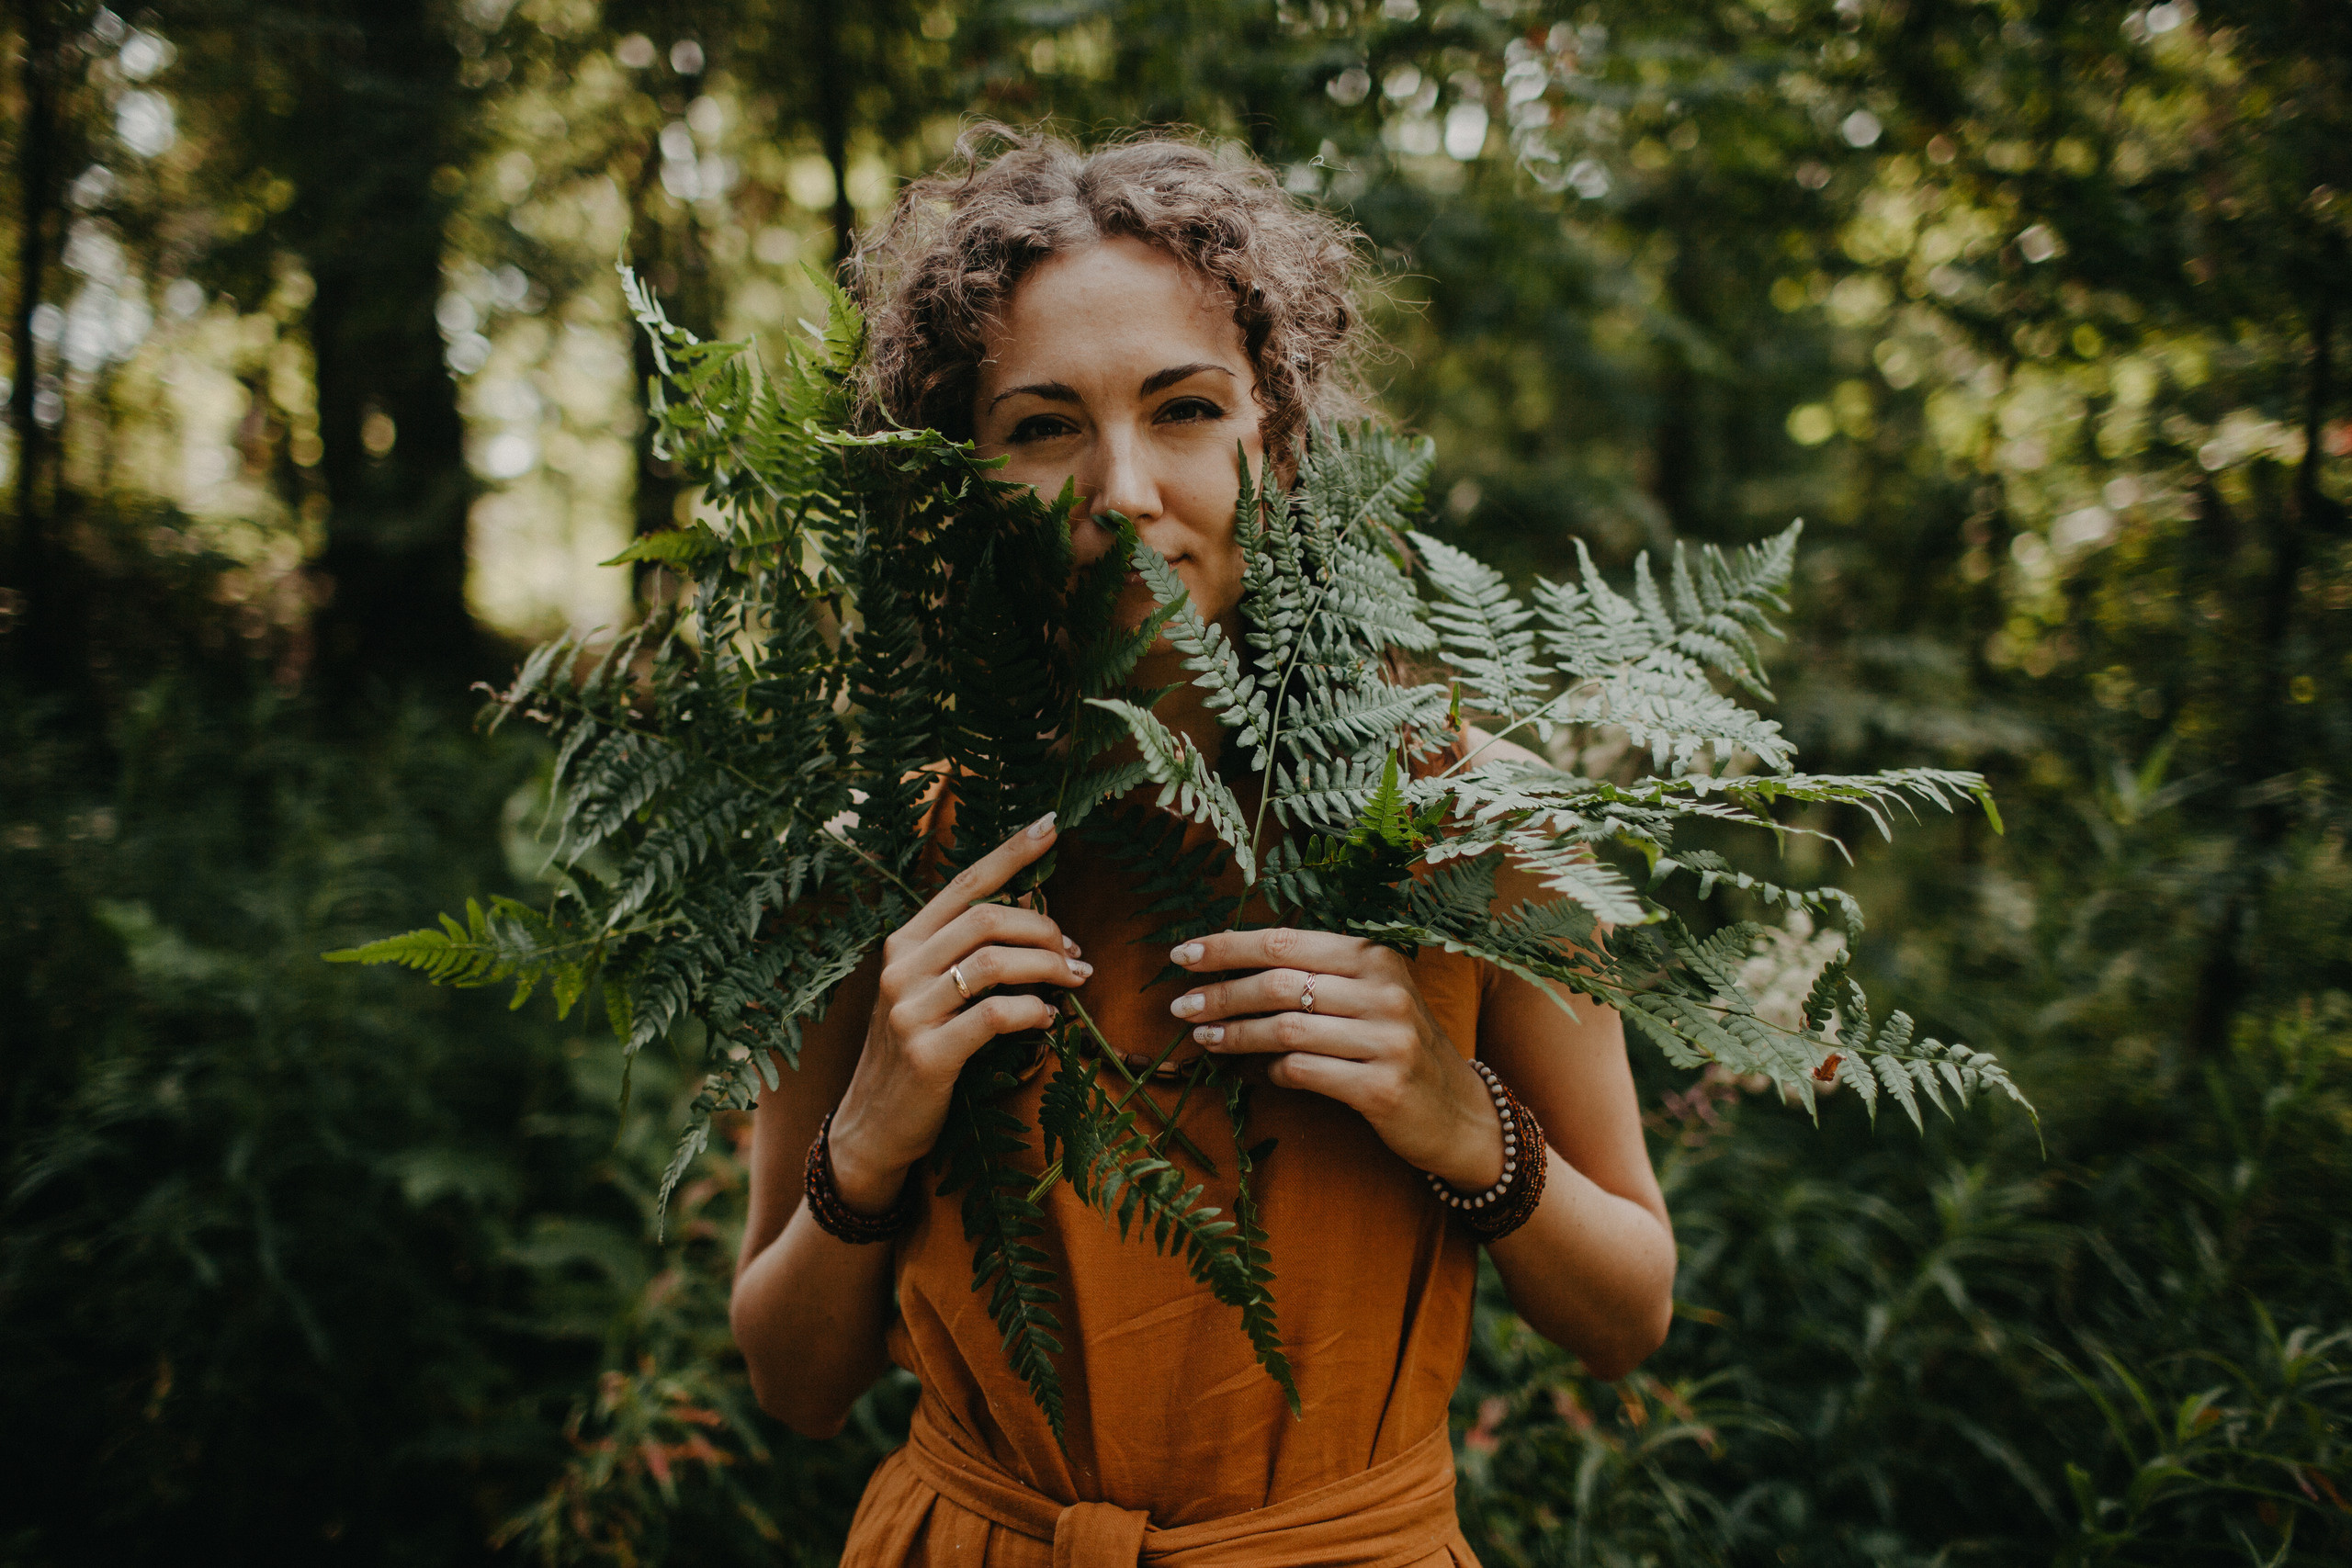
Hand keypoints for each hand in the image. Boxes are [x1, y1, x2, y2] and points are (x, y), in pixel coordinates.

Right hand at [826, 813, 1091, 1215]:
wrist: (868, 1127)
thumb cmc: (913, 1053)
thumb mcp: (928, 993)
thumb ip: (965, 954)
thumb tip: (1035, 917)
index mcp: (903, 942)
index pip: (964, 883)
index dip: (1010, 851)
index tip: (1052, 824)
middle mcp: (900, 967)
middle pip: (988, 919)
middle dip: (1045, 928)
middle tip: (1077, 951)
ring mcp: (909, 1010)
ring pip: (994, 962)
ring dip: (1048, 966)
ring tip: (1075, 979)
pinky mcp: (927, 1054)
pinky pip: (995, 1016)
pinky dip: (1033, 1012)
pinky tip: (1049, 1019)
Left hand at [1168, 929, 1505, 1190]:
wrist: (1460, 1114)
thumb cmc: (1398, 1048)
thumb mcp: (1371, 997)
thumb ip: (1317, 975)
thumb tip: (1231, 967)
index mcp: (1375, 957)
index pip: (1285, 940)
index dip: (1227, 946)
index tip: (1183, 955)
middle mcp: (1384, 992)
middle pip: (1279, 983)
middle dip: (1221, 993)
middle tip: (1182, 1007)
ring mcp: (1386, 1041)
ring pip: (1284, 1028)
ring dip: (1234, 1035)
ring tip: (1203, 1038)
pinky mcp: (1381, 1088)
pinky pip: (1304, 1072)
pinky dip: (1274, 1072)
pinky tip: (1262, 1072)